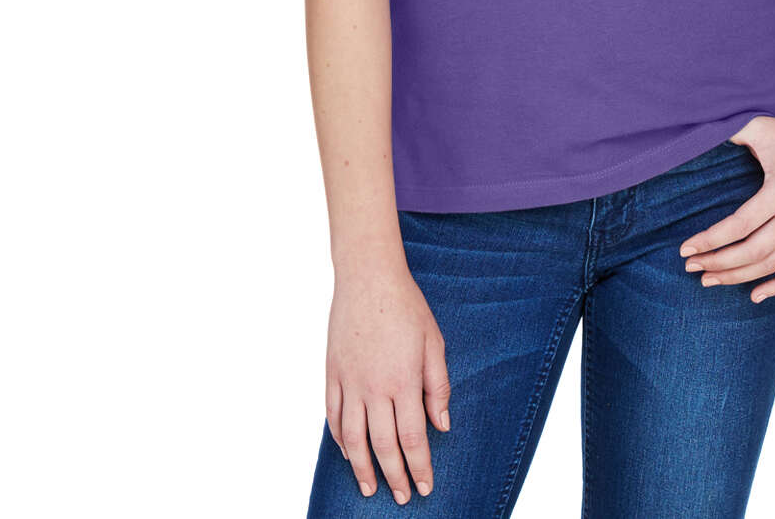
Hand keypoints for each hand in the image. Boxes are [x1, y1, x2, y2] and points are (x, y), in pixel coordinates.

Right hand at [326, 264, 450, 503]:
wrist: (368, 277)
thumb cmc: (406, 306)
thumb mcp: (433, 342)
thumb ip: (438, 386)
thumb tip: (442, 425)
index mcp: (403, 380)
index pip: (413, 437)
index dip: (419, 466)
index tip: (424, 487)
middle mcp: (374, 387)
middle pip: (382, 445)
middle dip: (394, 475)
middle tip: (400, 497)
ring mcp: (349, 381)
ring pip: (353, 438)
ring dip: (362, 467)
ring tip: (370, 488)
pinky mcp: (332, 373)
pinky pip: (333, 416)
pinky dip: (340, 439)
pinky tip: (348, 452)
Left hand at [678, 111, 774, 300]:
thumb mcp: (757, 126)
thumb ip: (727, 133)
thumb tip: (693, 136)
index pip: (739, 226)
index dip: (710, 241)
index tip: (685, 249)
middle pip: (754, 252)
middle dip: (719, 263)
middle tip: (692, 268)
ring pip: (773, 264)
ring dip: (740, 277)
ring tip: (711, 279)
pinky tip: (755, 296)